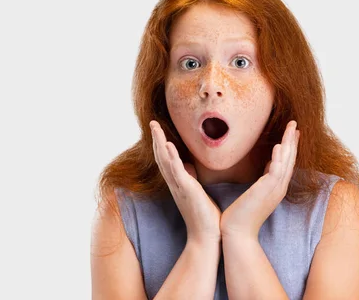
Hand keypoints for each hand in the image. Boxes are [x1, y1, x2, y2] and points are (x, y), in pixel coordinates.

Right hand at [150, 120, 221, 243]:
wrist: (206, 237)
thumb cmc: (204, 216)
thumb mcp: (197, 193)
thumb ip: (191, 180)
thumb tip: (190, 167)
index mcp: (178, 183)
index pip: (166, 160)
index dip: (161, 144)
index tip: (158, 129)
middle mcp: (175, 183)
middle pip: (161, 157)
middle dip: (156, 139)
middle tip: (152, 122)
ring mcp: (179, 186)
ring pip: (165, 161)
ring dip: (160, 143)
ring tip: (156, 128)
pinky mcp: (186, 190)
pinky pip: (176, 171)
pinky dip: (172, 157)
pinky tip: (169, 145)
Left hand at [220, 120, 299, 239]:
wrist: (236, 233)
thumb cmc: (242, 214)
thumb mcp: (256, 191)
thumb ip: (263, 178)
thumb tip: (267, 164)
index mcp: (276, 187)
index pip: (287, 163)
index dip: (291, 146)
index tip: (293, 132)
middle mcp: (278, 187)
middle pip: (290, 159)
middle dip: (293, 141)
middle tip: (295, 124)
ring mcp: (274, 190)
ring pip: (286, 162)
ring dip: (289, 144)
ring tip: (292, 128)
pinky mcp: (266, 191)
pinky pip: (275, 171)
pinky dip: (278, 158)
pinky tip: (279, 146)